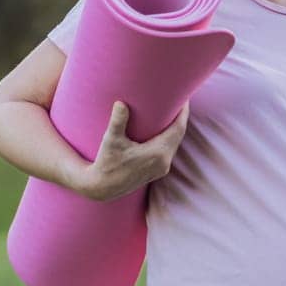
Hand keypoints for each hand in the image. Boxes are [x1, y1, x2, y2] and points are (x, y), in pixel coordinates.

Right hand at [71, 101, 190, 202]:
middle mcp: (164, 162)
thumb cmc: (105, 163)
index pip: (178, 128)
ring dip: (175, 128)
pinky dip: (169, 138)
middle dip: (180, 118)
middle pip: (179, 135)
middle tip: (179, 100)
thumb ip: (118, 122)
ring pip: (174, 143)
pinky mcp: (157, 171)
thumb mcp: (111, 141)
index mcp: (158, 153)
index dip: (183, 112)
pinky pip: (169, 150)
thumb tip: (121, 103)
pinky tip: (164, 130)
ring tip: (173, 111)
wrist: (101, 188)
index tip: (184, 98)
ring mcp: (161, 168)